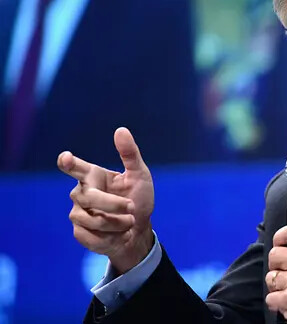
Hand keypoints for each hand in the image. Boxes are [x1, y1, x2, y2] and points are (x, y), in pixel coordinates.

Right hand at [59, 127, 154, 273]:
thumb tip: (121, 130)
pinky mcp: (80, 232)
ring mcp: (78, 213)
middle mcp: (81, 192)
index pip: (76, 168)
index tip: (65, 157)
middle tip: (132, 207)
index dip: (69, 163)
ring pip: (91, 220)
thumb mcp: (140, 174)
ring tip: (129, 221)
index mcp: (93, 175)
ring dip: (117, 223)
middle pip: (89, 197)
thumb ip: (129, 154)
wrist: (139, 228)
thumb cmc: (139, 197)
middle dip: (114, 205)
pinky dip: (111, 237)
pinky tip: (120, 234)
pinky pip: (90, 237)